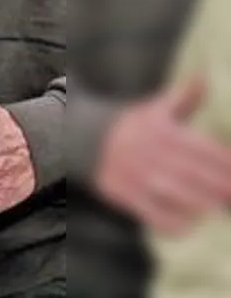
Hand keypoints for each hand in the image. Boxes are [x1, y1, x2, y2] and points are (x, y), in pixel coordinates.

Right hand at [95, 76, 230, 235]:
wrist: (81, 138)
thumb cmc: (129, 126)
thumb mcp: (155, 109)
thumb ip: (184, 96)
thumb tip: (204, 74)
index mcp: (163, 131)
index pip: (205, 149)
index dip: (227, 162)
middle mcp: (152, 153)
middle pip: (196, 174)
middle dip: (221, 186)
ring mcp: (138, 175)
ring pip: (179, 194)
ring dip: (204, 204)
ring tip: (221, 209)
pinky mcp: (125, 194)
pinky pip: (154, 213)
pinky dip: (175, 222)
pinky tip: (192, 224)